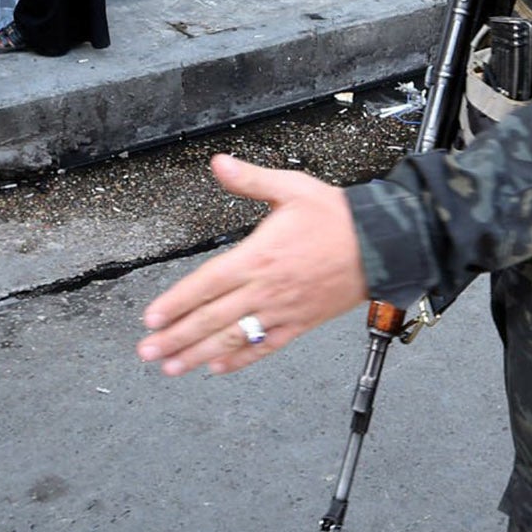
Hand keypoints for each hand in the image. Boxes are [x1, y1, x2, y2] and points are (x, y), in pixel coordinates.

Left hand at [137, 155, 367, 376]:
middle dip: (177, 337)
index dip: (177, 303)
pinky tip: (218, 367)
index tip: (152, 318)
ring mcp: (283, 310)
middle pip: (213, 318)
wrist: (383, 245)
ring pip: (234, 338)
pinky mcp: (301, 324)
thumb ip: (250, 180)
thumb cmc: (336, 217)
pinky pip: (266, 347)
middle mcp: (267, 289)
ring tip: (171, 366)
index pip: (207, 284)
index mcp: (259, 256)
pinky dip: (241, 359)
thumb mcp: (291, 187)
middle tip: (147, 351)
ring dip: (199, 354)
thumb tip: (219, 163)